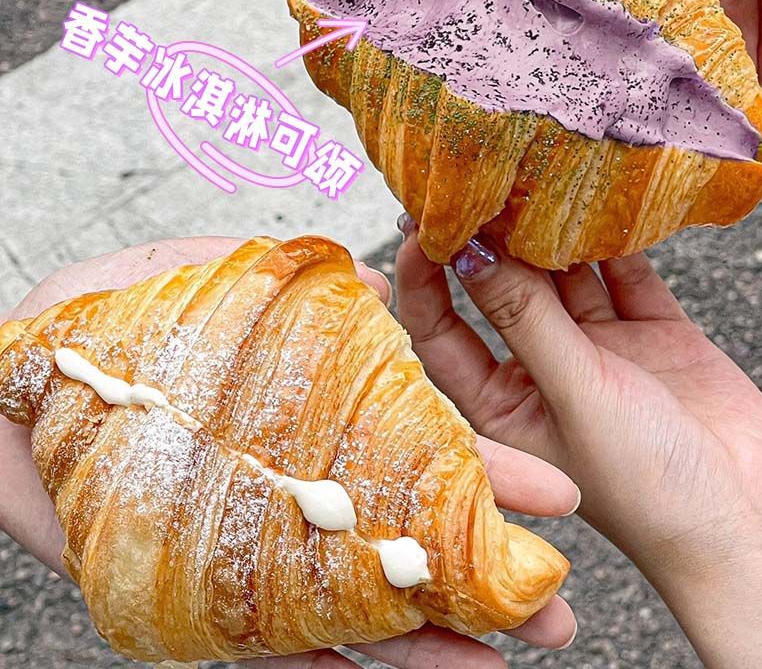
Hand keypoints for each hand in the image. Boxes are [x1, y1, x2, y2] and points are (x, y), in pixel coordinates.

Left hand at [0, 236, 578, 668]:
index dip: (484, 472)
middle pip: (405, 532)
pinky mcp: (205, 589)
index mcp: (312, 414)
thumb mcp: (220, 277)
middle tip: (561, 604)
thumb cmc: (118, 319)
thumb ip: (298, 286)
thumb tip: (386, 293)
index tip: (556, 493)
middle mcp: (299, 483)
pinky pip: (285, 642)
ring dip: (439, 629)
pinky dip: (349, 663)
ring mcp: (259, 542)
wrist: (15, 381)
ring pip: (363, 598)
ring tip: (515, 655)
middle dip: (485, 567)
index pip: (415, 448)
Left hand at [395, 217, 761, 667]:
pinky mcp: (650, 333)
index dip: (424, 279)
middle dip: (488, 242)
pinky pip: (622, 275)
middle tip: (477, 181)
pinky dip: (613, 243)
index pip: (440, 330)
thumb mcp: (577, 396)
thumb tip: (472, 252)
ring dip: (551, 233)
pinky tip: (599, 200)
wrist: (751, 523)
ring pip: (563, 277)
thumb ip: (526, 320)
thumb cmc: (650, 488)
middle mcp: (540, 369)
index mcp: (499, 401)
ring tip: (535, 178)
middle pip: (501, 293)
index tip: (422, 225)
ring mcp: (597, 349)